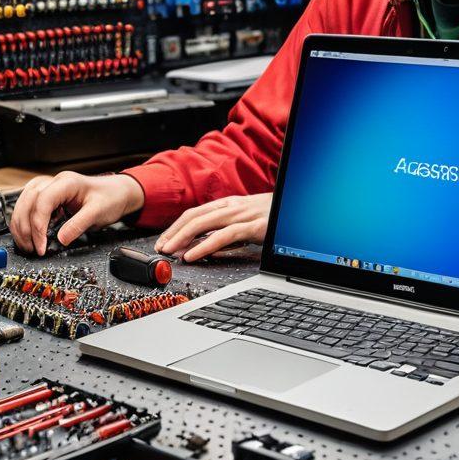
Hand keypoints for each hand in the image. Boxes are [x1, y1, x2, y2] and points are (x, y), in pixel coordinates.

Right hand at [9, 172, 144, 255]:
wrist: (117, 192)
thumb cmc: (110, 198)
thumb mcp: (98, 212)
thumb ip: (79, 225)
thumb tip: (60, 239)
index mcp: (67, 182)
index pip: (43, 201)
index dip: (38, 225)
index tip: (41, 245)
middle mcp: (54, 182)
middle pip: (28, 201)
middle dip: (26, 228)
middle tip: (32, 248)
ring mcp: (48, 188)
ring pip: (23, 203)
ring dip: (21, 226)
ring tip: (27, 246)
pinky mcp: (47, 197)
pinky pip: (27, 207)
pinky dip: (24, 222)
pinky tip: (28, 236)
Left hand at [156, 193, 271, 260]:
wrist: (298, 209)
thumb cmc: (273, 217)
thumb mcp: (247, 222)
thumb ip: (227, 231)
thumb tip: (207, 246)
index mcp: (229, 204)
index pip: (195, 212)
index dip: (176, 226)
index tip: (164, 241)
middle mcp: (232, 207)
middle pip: (194, 216)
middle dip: (173, 232)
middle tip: (160, 248)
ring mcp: (242, 215)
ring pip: (204, 223)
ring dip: (182, 238)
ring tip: (170, 252)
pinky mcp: (253, 226)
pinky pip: (223, 236)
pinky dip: (204, 245)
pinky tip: (192, 255)